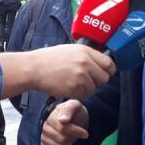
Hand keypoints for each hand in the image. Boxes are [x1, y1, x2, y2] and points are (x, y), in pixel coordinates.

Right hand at [1, 45, 115, 99]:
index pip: (109, 64)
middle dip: (97, 81)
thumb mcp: (71, 50)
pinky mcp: (74, 89)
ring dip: (87, 88)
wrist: (35, 68)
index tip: (105, 73)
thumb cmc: (51, 58)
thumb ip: (87, 55)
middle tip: (86, 79)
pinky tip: (69, 86)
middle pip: (104, 78)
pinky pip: (84, 95)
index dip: (108, 70)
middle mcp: (86, 63)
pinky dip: (79, 93)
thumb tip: (101, 62)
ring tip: (73, 82)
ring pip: (94, 88)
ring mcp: (81, 77)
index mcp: (86, 52)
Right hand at [41, 99, 88, 144]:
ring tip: (71, 137)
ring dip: (69, 144)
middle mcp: (45, 126)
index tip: (85, 133)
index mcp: (51, 116)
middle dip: (72, 137)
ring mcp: (44, 137)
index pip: (62, 128)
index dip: (75, 131)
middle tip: (76, 133)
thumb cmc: (75, 112)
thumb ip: (68, 109)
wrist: (75, 119)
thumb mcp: (75, 105)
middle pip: (61, 139)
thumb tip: (62, 119)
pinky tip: (66, 143)